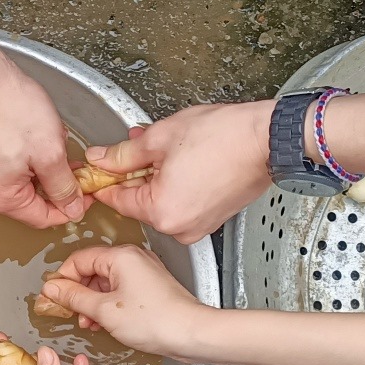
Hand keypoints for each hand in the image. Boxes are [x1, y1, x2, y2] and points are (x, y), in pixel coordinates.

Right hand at [0, 60, 87, 229]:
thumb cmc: (8, 108)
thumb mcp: (50, 153)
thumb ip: (63, 187)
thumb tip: (72, 209)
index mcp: (0, 198)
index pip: (44, 219)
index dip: (71, 207)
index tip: (88, 193)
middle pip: (32, 200)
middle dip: (56, 181)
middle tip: (71, 158)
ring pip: (23, 181)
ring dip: (43, 165)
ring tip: (50, 139)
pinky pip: (11, 166)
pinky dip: (28, 155)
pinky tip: (34, 134)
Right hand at [41, 246, 210, 359]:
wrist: (192, 334)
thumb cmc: (155, 320)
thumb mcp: (104, 311)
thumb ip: (73, 298)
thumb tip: (52, 289)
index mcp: (120, 256)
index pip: (78, 259)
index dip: (62, 279)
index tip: (52, 298)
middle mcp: (132, 258)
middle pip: (91, 269)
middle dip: (77, 293)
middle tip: (67, 312)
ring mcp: (142, 272)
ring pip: (105, 282)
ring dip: (91, 302)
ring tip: (87, 322)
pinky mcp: (149, 287)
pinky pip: (119, 290)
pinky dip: (107, 304)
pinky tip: (103, 322)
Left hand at [81, 101, 274, 242]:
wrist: (267, 139)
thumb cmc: (223, 137)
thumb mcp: (159, 138)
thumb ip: (122, 154)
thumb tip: (100, 160)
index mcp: (161, 212)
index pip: (116, 200)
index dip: (103, 180)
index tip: (97, 168)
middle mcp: (180, 228)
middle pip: (139, 202)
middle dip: (136, 174)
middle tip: (139, 146)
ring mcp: (199, 227)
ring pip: (162, 202)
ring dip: (157, 176)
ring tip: (170, 149)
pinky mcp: (213, 220)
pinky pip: (182, 203)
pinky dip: (177, 184)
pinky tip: (185, 160)